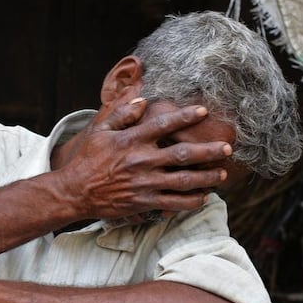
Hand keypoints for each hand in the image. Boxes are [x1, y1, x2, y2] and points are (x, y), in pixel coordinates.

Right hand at [58, 98, 231, 219]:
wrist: (75, 191)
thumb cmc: (88, 159)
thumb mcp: (100, 131)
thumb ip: (121, 114)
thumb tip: (142, 99)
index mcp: (131, 140)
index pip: (163, 125)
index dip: (184, 117)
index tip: (203, 111)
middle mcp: (141, 161)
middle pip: (182, 155)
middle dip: (208, 152)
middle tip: (227, 148)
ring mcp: (144, 183)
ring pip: (183, 181)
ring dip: (206, 178)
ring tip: (223, 174)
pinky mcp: (143, 202)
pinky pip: (173, 203)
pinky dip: (190, 201)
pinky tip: (203, 197)